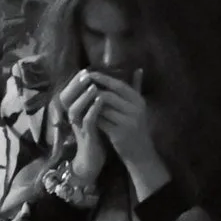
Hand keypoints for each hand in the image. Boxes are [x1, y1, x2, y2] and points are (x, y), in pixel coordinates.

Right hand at [55, 74, 111, 183]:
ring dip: (84, 96)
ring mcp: (77, 127)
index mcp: (72, 112)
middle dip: (76, 85)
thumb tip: (98, 84)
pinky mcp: (86, 135)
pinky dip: (93, 110)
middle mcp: (71, 118)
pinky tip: (100, 101)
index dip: (75, 81)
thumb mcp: (91, 116)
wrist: (92, 159)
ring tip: (93, 86)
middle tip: (86, 74)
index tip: (85, 70)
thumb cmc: (94, 136)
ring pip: (74, 108)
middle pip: (66, 97)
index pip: (68, 92)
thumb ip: (92, 102)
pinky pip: (87, 121)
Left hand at [77, 70, 165, 188]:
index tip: (88, 73)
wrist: (140, 151)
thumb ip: (137, 88)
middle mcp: (135, 110)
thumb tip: (138, 69)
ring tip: (80, 101)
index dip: (103, 78)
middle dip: (92, 91)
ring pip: (102, 109)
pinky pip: (100, 121)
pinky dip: (91, 117)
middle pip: (108, 96)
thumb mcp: (139, 107)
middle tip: (80, 87)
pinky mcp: (119, 134)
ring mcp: (128, 123)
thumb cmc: (137, 125)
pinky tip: (84, 114)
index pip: (118, 85)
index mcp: (139, 101)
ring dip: (90, 105)